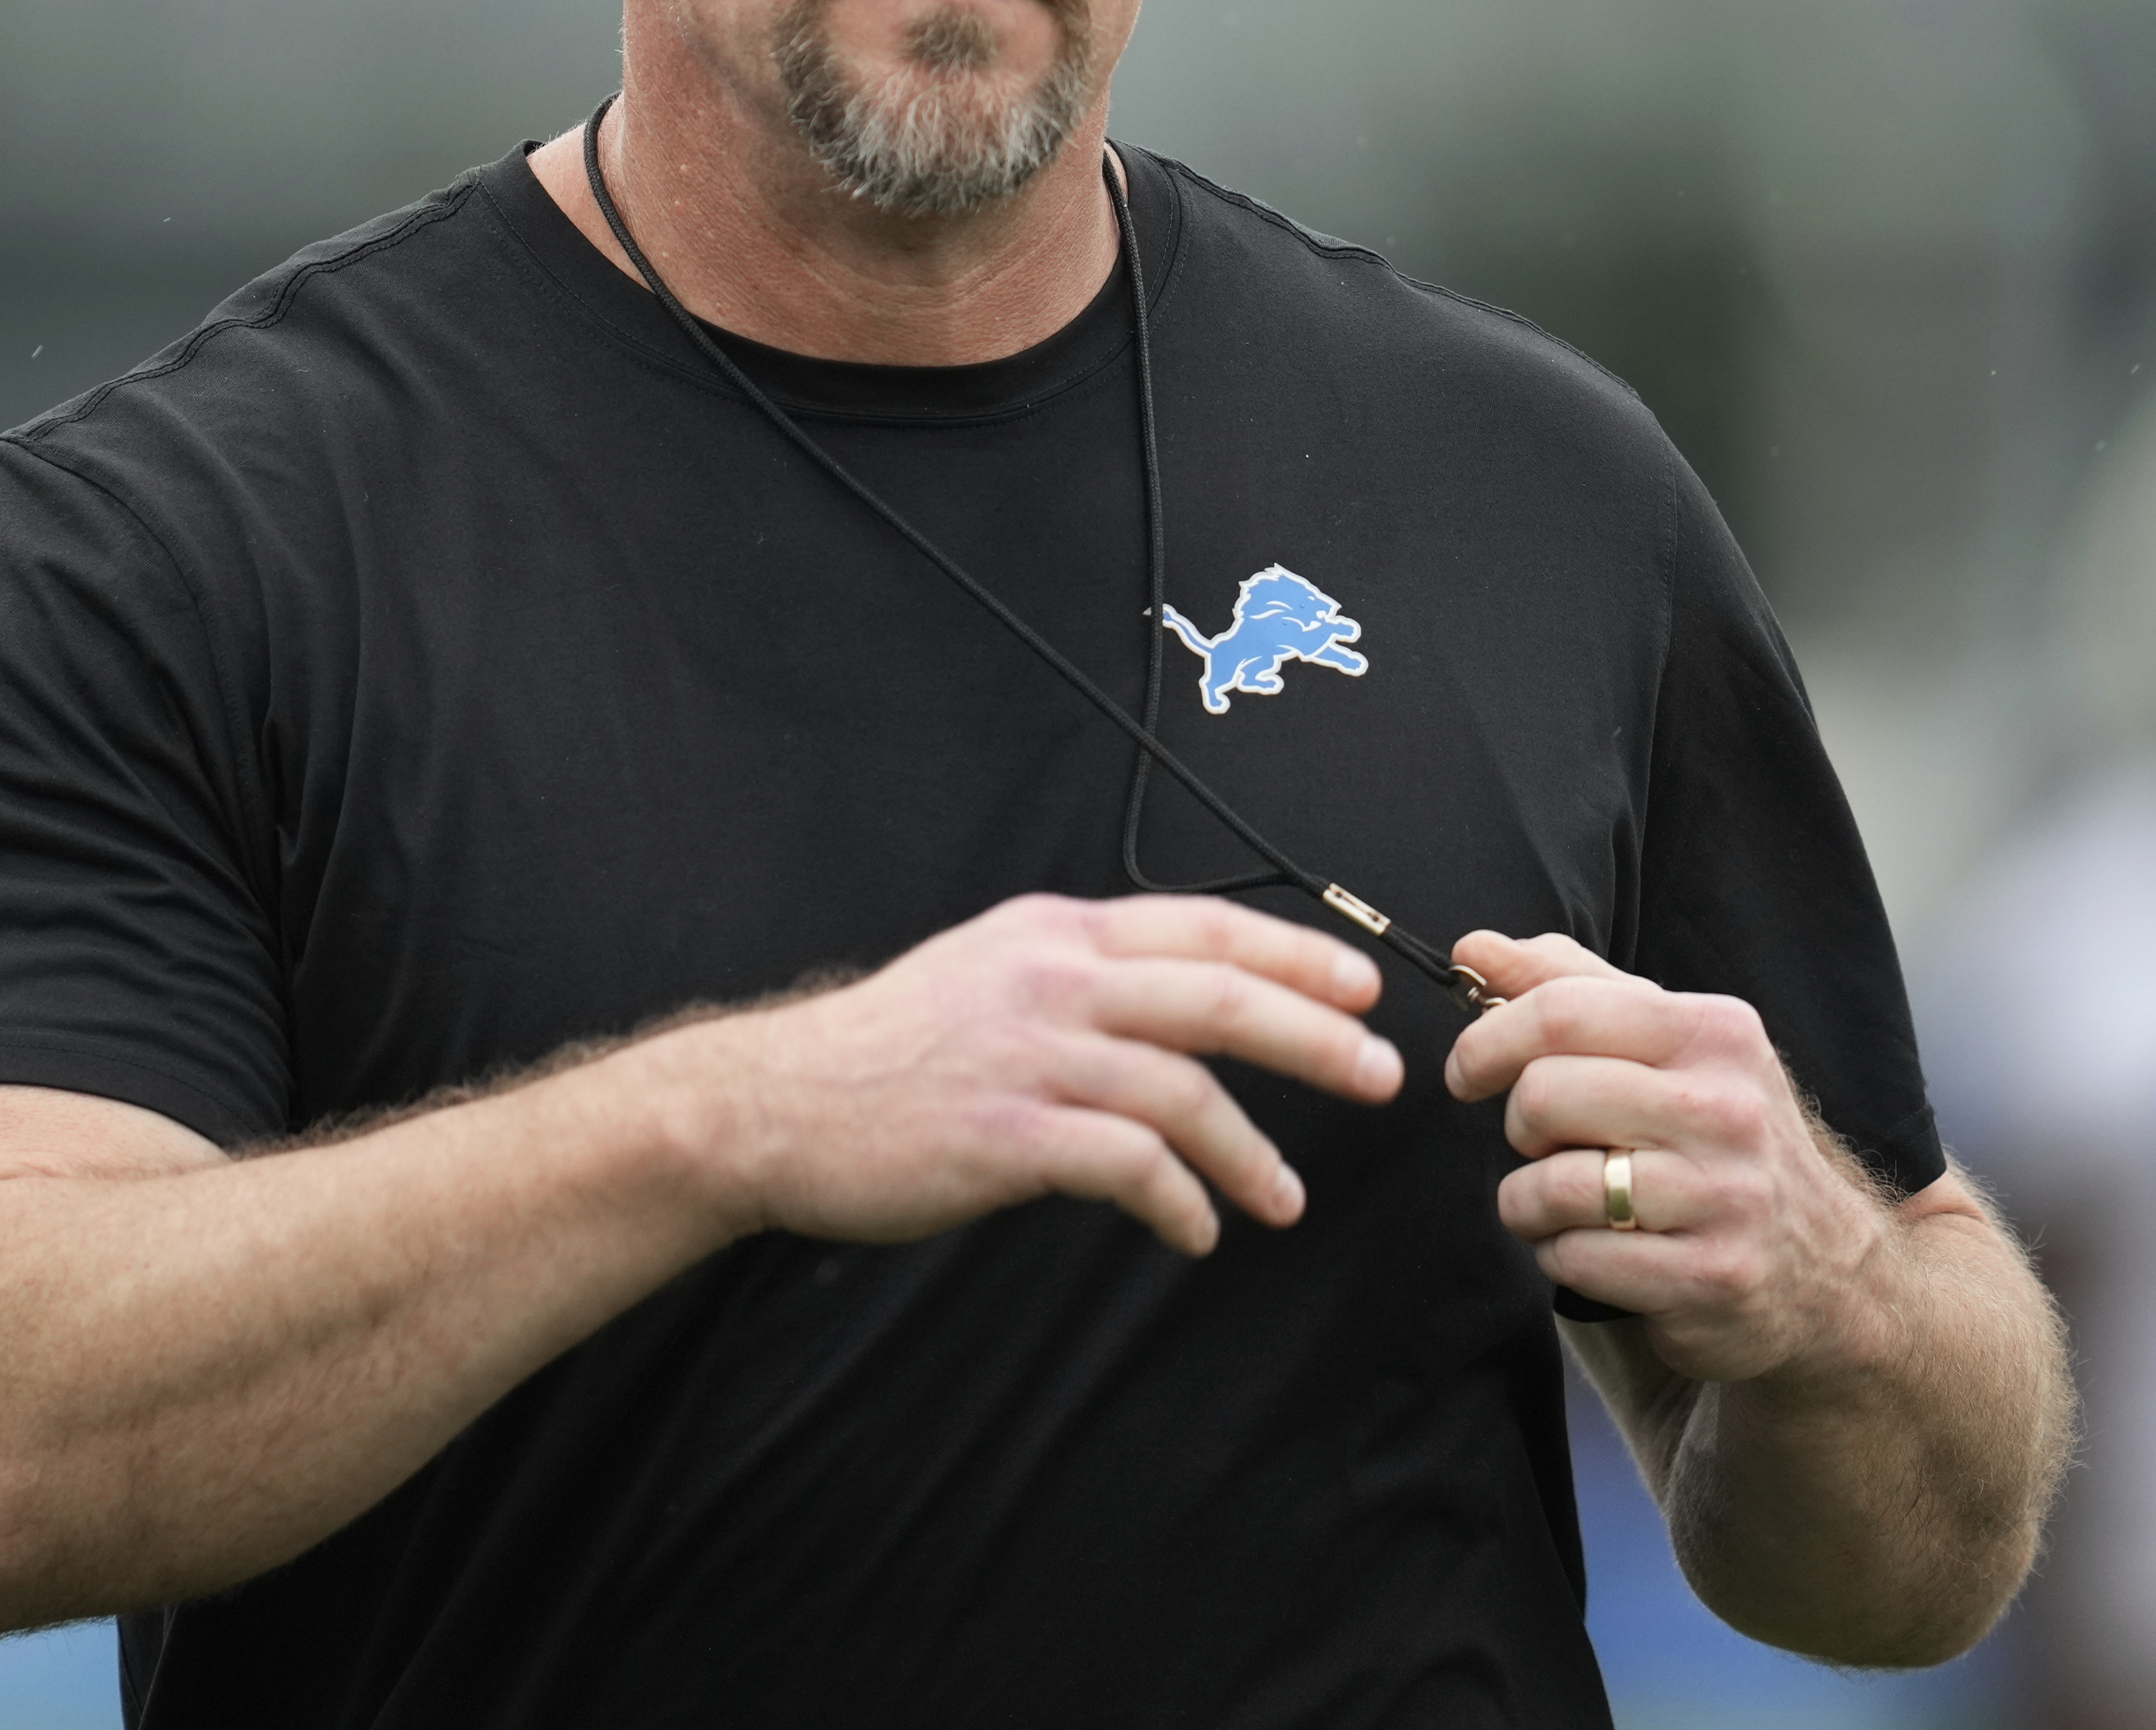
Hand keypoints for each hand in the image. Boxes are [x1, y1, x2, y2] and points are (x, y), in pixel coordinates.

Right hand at [686, 894, 1404, 1257]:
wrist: (774, 1103)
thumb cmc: (889, 1050)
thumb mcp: (988, 971)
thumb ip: (1078, 977)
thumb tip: (1174, 1010)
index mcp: (1055, 932)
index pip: (1204, 926)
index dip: (1294, 952)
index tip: (1361, 988)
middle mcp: (1053, 979)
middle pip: (1218, 995)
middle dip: (1316, 1036)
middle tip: (1381, 1076)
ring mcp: (1030, 1055)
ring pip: (1184, 1090)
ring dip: (1252, 1150)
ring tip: (1286, 1199)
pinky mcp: (1007, 1134)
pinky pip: (1129, 1167)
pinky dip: (1179, 1202)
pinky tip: (1196, 1230)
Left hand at [1444, 930, 1893, 1385]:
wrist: (1826, 1270)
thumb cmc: (1719, 1138)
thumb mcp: (1668, 1044)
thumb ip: (1569, 986)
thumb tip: (1473, 947)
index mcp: (1714, 1032)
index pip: (1561, 1010)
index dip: (1487, 1039)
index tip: (1468, 1071)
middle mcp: (1726, 1108)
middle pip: (1545, 1094)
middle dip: (1518, 1127)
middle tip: (1541, 1144)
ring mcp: (1724, 1196)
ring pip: (1552, 1185)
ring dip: (1529, 1202)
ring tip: (1563, 1204)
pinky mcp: (1710, 1277)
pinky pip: (1576, 1258)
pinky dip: (1559, 1255)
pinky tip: (1594, 1249)